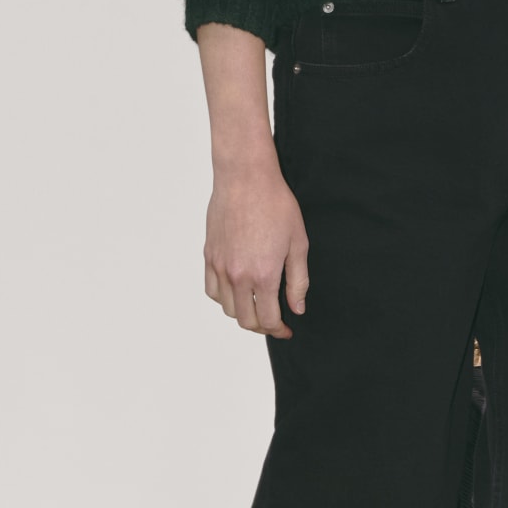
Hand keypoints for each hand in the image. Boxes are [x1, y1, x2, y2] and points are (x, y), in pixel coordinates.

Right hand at [204, 157, 308, 337]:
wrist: (245, 177)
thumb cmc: (275, 204)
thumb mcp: (298, 243)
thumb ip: (298, 280)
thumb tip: (297, 308)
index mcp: (263, 275)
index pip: (268, 319)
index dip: (279, 330)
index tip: (286, 329)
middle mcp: (238, 275)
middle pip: (245, 320)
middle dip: (262, 327)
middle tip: (273, 321)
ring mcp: (220, 265)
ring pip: (227, 308)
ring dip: (242, 314)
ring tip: (255, 306)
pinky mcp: (209, 254)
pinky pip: (211, 289)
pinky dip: (223, 298)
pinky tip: (235, 292)